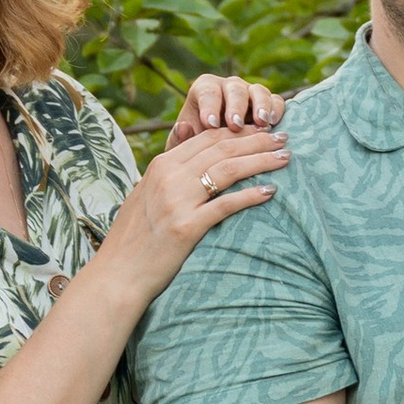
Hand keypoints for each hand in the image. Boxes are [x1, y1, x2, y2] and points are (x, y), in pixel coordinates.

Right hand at [102, 121, 289, 298]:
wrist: (118, 273)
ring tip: (285, 158)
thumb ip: (170, 171)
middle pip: (222, 148)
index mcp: (161, 165)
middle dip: (257, 140)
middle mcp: (168, 176)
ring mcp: (176, 201)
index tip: (264, 130)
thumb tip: (192, 150)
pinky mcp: (185, 227)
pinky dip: (250, 196)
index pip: (208, 138)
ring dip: (261, 161)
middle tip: (285, 137)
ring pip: (227, 170)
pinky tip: (271, 192)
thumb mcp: (147, 194)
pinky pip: (225, 205)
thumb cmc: (136, 237)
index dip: (240, 131)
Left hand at [170, 71, 287, 140]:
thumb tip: (183, 127)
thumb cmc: (197, 149)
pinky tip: (273, 125)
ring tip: (261, 123)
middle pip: (234, 88)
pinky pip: (276, 101)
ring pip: (258, 91)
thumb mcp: (183, 147)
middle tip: (235, 125)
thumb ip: (179, 139)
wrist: (218, 156)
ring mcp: (251, 94)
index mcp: (205, 90)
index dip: (209, 106)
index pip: (207, 91)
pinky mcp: (269, 105)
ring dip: (261, 106)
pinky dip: (276, 111)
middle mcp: (228, 87)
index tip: (210, 124)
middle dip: (235, 107)